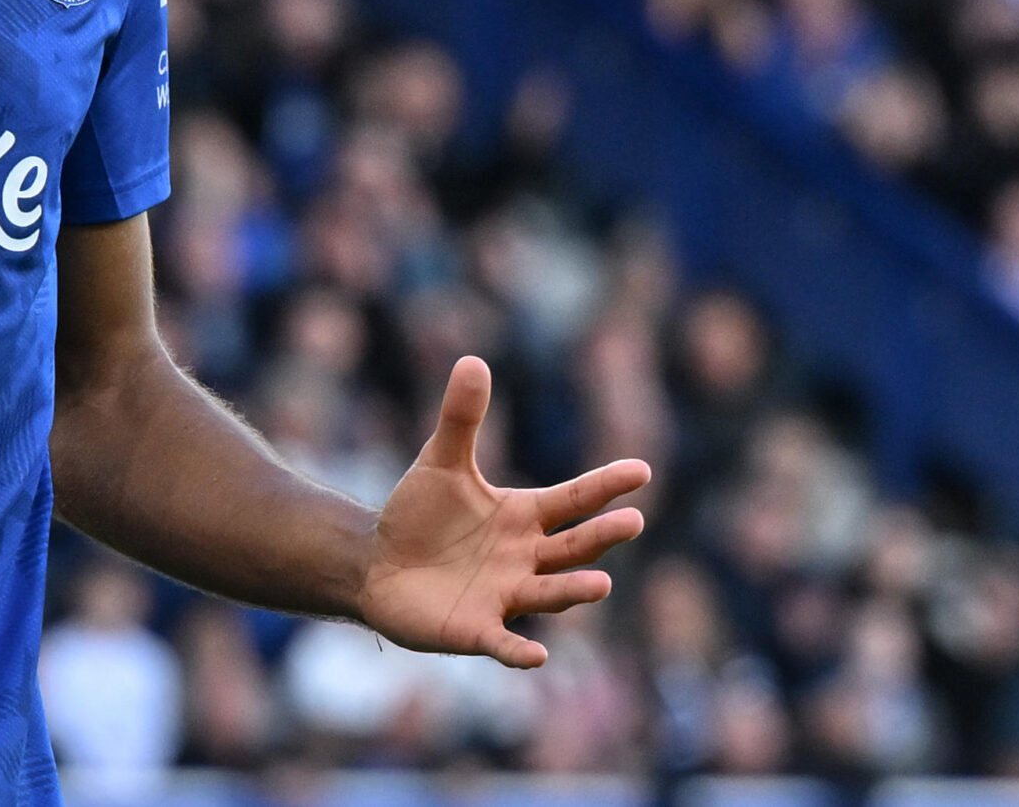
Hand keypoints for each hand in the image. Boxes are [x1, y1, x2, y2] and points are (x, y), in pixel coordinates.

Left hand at [357, 355, 648, 668]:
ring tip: (602, 584)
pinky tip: (535, 656)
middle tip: (633, 522)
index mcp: (522, 516)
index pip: (572, 499)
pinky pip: (503, 641)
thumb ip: (461, 418)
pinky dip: (519, 650)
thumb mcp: (441, 462)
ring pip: (549, 594)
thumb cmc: (420, 515)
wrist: (378, 563)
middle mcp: (525, 558)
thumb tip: (473, 361)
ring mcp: (505, 595)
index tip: (640, 471)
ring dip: (574, 590)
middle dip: (602, 537)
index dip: (604, 486)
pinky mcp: (476, 628)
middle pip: (573, 547)